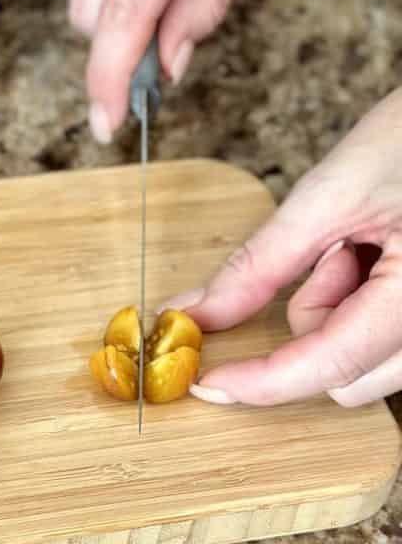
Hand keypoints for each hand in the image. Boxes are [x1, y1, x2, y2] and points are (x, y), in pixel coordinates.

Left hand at [162, 88, 401, 406]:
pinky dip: (360, 302)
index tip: (209, 382)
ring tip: (360, 242)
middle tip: (332, 249)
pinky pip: (383, 339)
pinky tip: (375, 253)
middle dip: (315, 315)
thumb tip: (197, 312)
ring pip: (363, 360)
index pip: (332, 362)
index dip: (264, 380)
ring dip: (340, 307)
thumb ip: (260, 264)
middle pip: (347, 372)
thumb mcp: (325, 197)